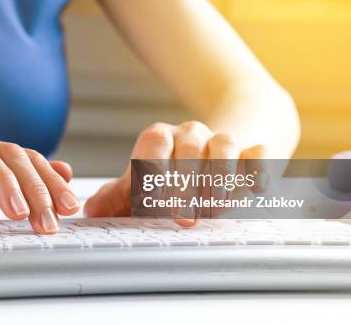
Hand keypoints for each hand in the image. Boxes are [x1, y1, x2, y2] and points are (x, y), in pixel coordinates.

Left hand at [84, 121, 266, 224]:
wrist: (219, 148)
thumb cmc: (173, 172)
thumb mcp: (143, 181)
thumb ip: (118, 196)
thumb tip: (91, 211)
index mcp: (160, 137)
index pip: (154, 143)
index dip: (152, 168)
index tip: (150, 200)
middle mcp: (191, 133)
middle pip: (189, 148)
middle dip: (185, 184)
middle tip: (182, 217)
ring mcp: (224, 138)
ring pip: (224, 146)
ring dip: (219, 177)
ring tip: (213, 209)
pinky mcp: (254, 149)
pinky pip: (260, 152)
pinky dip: (260, 168)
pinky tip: (258, 189)